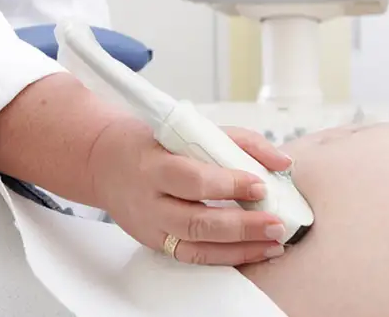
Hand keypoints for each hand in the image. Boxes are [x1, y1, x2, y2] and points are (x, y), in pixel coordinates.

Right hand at [89, 118, 292, 265]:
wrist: (106, 163)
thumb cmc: (155, 144)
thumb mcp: (193, 130)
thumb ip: (241, 142)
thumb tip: (283, 162)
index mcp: (155, 165)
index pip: (193, 179)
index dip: (228, 185)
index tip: (260, 185)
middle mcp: (149, 200)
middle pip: (196, 221)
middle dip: (241, 226)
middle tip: (275, 224)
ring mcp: (150, 227)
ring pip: (195, 247)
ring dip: (239, 249)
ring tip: (273, 244)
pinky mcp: (156, 243)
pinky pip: (192, 257)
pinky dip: (225, 257)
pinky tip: (252, 252)